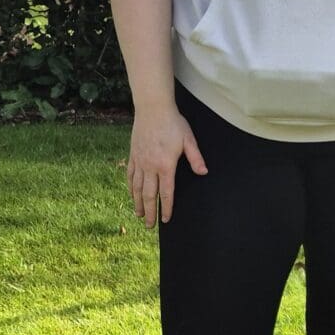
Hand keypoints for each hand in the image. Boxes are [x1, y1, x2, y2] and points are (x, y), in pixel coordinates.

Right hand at [126, 107, 206, 227]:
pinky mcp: (133, 155)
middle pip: (149, 195)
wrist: (152, 109)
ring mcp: (139, 161)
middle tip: (150, 226)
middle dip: (149, 212)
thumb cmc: (173, 123)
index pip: (166, 192)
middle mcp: (150, 166)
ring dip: (138, 203)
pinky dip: (131, 188)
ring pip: (137, 188)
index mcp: (165, 165)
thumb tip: (203, 173)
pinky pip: (130, 176)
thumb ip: (196, 158)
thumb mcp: (189, 139)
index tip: (166, 219)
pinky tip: (132, 195)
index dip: (166, 208)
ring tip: (139, 215)